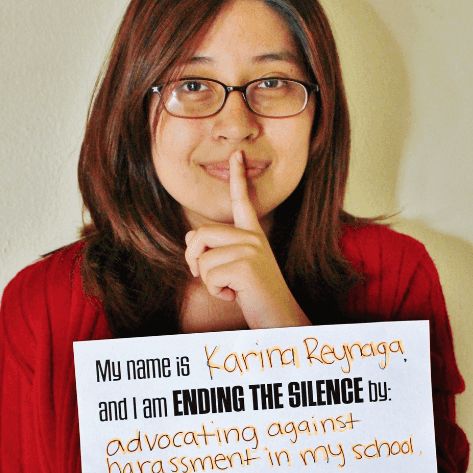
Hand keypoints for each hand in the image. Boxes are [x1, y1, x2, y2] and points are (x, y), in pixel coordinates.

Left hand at [183, 151, 308, 328]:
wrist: (280, 319)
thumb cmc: (256, 297)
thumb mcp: (238, 269)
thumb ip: (219, 250)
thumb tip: (192, 239)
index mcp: (253, 235)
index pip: (242, 201)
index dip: (238, 177)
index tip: (237, 153)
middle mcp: (254, 238)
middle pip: (199, 233)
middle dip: (193, 258)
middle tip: (211, 277)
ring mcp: (251, 250)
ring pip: (201, 257)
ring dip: (207, 280)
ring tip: (231, 288)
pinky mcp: (246, 266)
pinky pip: (208, 275)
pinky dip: (215, 291)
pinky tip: (235, 295)